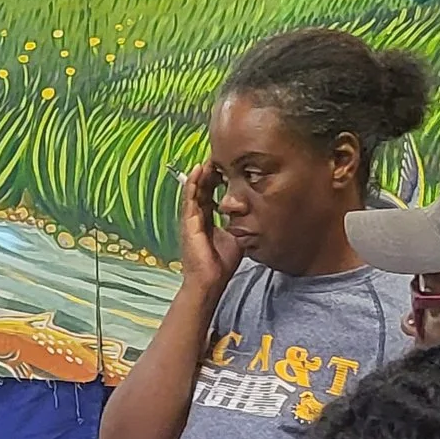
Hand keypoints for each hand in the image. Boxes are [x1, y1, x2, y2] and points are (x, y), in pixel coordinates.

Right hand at [177, 156, 238, 301]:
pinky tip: (199, 170)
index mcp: (206, 220)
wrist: (211, 280)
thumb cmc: (221, 263)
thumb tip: (250, 211)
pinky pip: (190, 197)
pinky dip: (193, 182)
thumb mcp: (236, 236)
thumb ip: (239, 222)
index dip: (217, 180)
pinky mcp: (188, 221)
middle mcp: (196, 217)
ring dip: (201, 173)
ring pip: (194, 189)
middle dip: (209, 173)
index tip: (227, 167)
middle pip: (202, 188)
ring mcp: (190, 218)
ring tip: (209, 159)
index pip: (210, 194)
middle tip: (219, 158)